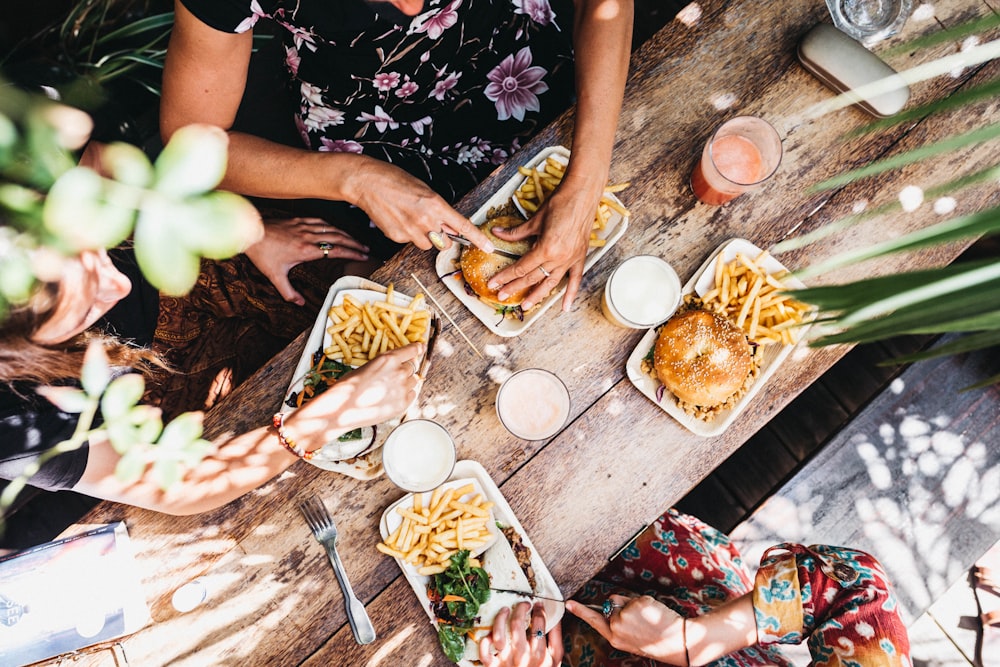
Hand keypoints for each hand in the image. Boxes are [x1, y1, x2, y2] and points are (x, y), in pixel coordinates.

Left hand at [244, 217, 368, 304]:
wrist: (250, 233)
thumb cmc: (262, 255)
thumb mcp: (275, 277)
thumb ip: (288, 292)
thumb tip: (300, 304)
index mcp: (305, 250)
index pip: (334, 250)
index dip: (350, 253)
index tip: (362, 256)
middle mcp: (308, 237)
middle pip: (338, 238)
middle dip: (354, 244)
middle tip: (366, 249)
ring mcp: (303, 227)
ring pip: (331, 229)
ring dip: (346, 234)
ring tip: (356, 240)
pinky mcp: (298, 220)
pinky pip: (320, 222)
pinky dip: (331, 226)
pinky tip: (336, 229)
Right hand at [293, 343, 424, 439]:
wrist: (343, 408)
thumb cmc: (349, 387)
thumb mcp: (366, 367)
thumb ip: (384, 365)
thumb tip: (393, 367)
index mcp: (389, 359)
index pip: (411, 350)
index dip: (417, 349)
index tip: (421, 347)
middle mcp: (399, 372)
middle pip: (412, 366)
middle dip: (405, 369)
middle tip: (394, 375)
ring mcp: (402, 389)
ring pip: (413, 381)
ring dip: (406, 382)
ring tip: (390, 388)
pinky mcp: (403, 404)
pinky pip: (412, 395)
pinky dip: (406, 394)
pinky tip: (394, 396)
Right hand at [351, 159, 492, 252]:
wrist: (368, 182)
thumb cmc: (395, 180)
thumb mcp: (424, 190)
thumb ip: (439, 209)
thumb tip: (450, 225)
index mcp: (435, 205)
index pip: (463, 226)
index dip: (477, 239)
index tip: (488, 248)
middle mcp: (426, 220)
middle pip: (444, 243)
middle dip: (442, 238)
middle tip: (432, 225)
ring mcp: (410, 231)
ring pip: (426, 245)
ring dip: (424, 237)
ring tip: (410, 219)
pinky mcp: (397, 237)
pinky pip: (409, 241)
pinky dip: (407, 234)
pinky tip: (398, 219)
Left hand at [480, 602, 562, 666]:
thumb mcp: (555, 660)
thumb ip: (556, 639)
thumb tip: (556, 617)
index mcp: (539, 653)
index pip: (539, 625)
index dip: (539, 611)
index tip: (538, 605)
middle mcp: (522, 656)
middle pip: (517, 624)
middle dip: (520, 608)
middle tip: (524, 604)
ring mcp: (506, 661)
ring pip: (499, 634)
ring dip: (500, 618)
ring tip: (505, 609)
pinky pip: (484, 652)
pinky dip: (484, 642)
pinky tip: (489, 633)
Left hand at [487, 188, 594, 311]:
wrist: (582, 195)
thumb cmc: (559, 203)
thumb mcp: (535, 220)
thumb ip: (516, 232)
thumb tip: (497, 233)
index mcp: (546, 248)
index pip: (521, 268)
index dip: (506, 277)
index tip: (495, 284)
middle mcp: (558, 258)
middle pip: (533, 278)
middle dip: (515, 288)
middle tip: (502, 296)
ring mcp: (570, 259)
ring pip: (551, 283)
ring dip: (537, 295)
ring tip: (525, 306)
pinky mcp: (579, 257)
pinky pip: (575, 279)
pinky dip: (570, 293)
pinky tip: (565, 307)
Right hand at [566, 595, 685, 663]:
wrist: (676, 641)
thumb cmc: (655, 640)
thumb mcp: (631, 638)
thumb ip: (618, 623)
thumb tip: (614, 604)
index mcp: (615, 638)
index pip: (594, 621)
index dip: (581, 611)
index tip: (569, 603)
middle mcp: (616, 627)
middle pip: (610, 605)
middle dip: (622, 606)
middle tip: (640, 620)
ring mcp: (625, 615)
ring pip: (623, 599)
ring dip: (633, 604)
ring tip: (647, 618)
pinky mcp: (635, 605)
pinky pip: (635, 597)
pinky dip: (644, 602)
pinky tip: (653, 614)